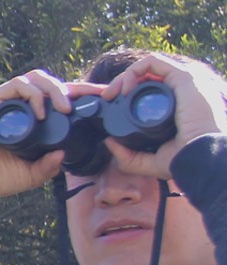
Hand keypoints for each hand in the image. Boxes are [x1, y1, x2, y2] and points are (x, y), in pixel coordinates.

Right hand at [0, 70, 93, 205]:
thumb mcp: (32, 175)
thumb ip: (49, 166)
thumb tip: (64, 153)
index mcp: (28, 119)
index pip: (56, 98)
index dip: (80, 94)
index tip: (102, 96)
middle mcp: (16, 106)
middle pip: (48, 82)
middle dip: (72, 88)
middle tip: (85, 103)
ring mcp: (3, 102)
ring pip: (35, 78)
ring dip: (55, 89)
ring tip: (64, 109)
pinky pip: (17, 86)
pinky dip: (33, 94)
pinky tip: (41, 112)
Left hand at [100, 53, 226, 178]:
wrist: (199, 156)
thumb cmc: (183, 159)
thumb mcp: (150, 161)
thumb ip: (129, 157)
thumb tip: (108, 142)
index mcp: (176, 106)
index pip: (149, 90)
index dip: (127, 93)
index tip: (111, 105)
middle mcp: (181, 92)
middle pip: (146, 77)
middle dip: (121, 83)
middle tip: (107, 97)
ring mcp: (183, 83)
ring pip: (147, 67)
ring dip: (124, 76)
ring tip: (112, 93)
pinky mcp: (184, 77)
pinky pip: (154, 62)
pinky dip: (134, 70)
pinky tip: (126, 89)